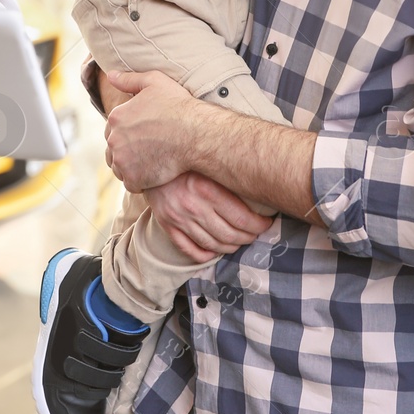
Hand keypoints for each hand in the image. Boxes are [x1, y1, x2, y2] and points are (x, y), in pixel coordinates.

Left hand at [103, 70, 201, 191]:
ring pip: (120, 167)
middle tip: (150, 149)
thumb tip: (110, 76)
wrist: (197, 134)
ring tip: (152, 161)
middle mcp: (114, 139)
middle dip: (128, 149)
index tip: (145, 134)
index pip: (113, 129)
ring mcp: (122, 160)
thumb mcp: (155, 82)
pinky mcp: (133, 178)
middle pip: (114, 149)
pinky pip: (131, 183)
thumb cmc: (179, 106)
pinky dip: (141, 181)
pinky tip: (155, 172)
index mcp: (116, 117)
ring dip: (132, 166)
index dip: (128, 132)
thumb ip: (130, 79)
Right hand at [143, 172, 272, 262]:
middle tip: (257, 233)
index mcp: (207, 190)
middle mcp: (193, 207)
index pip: (243, 218)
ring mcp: (179, 219)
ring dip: (232, 247)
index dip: (260, 225)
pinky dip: (207, 254)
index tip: (267, 223)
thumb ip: (228, 177)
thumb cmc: (184, 159)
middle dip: (249, 237)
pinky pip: (190, 250)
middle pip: (231, 234)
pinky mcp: (167, 226)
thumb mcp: (208, 163)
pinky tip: (216, 250)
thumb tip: (259, 186)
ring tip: (240, 241)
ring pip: (214, 245)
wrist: (146, 159)